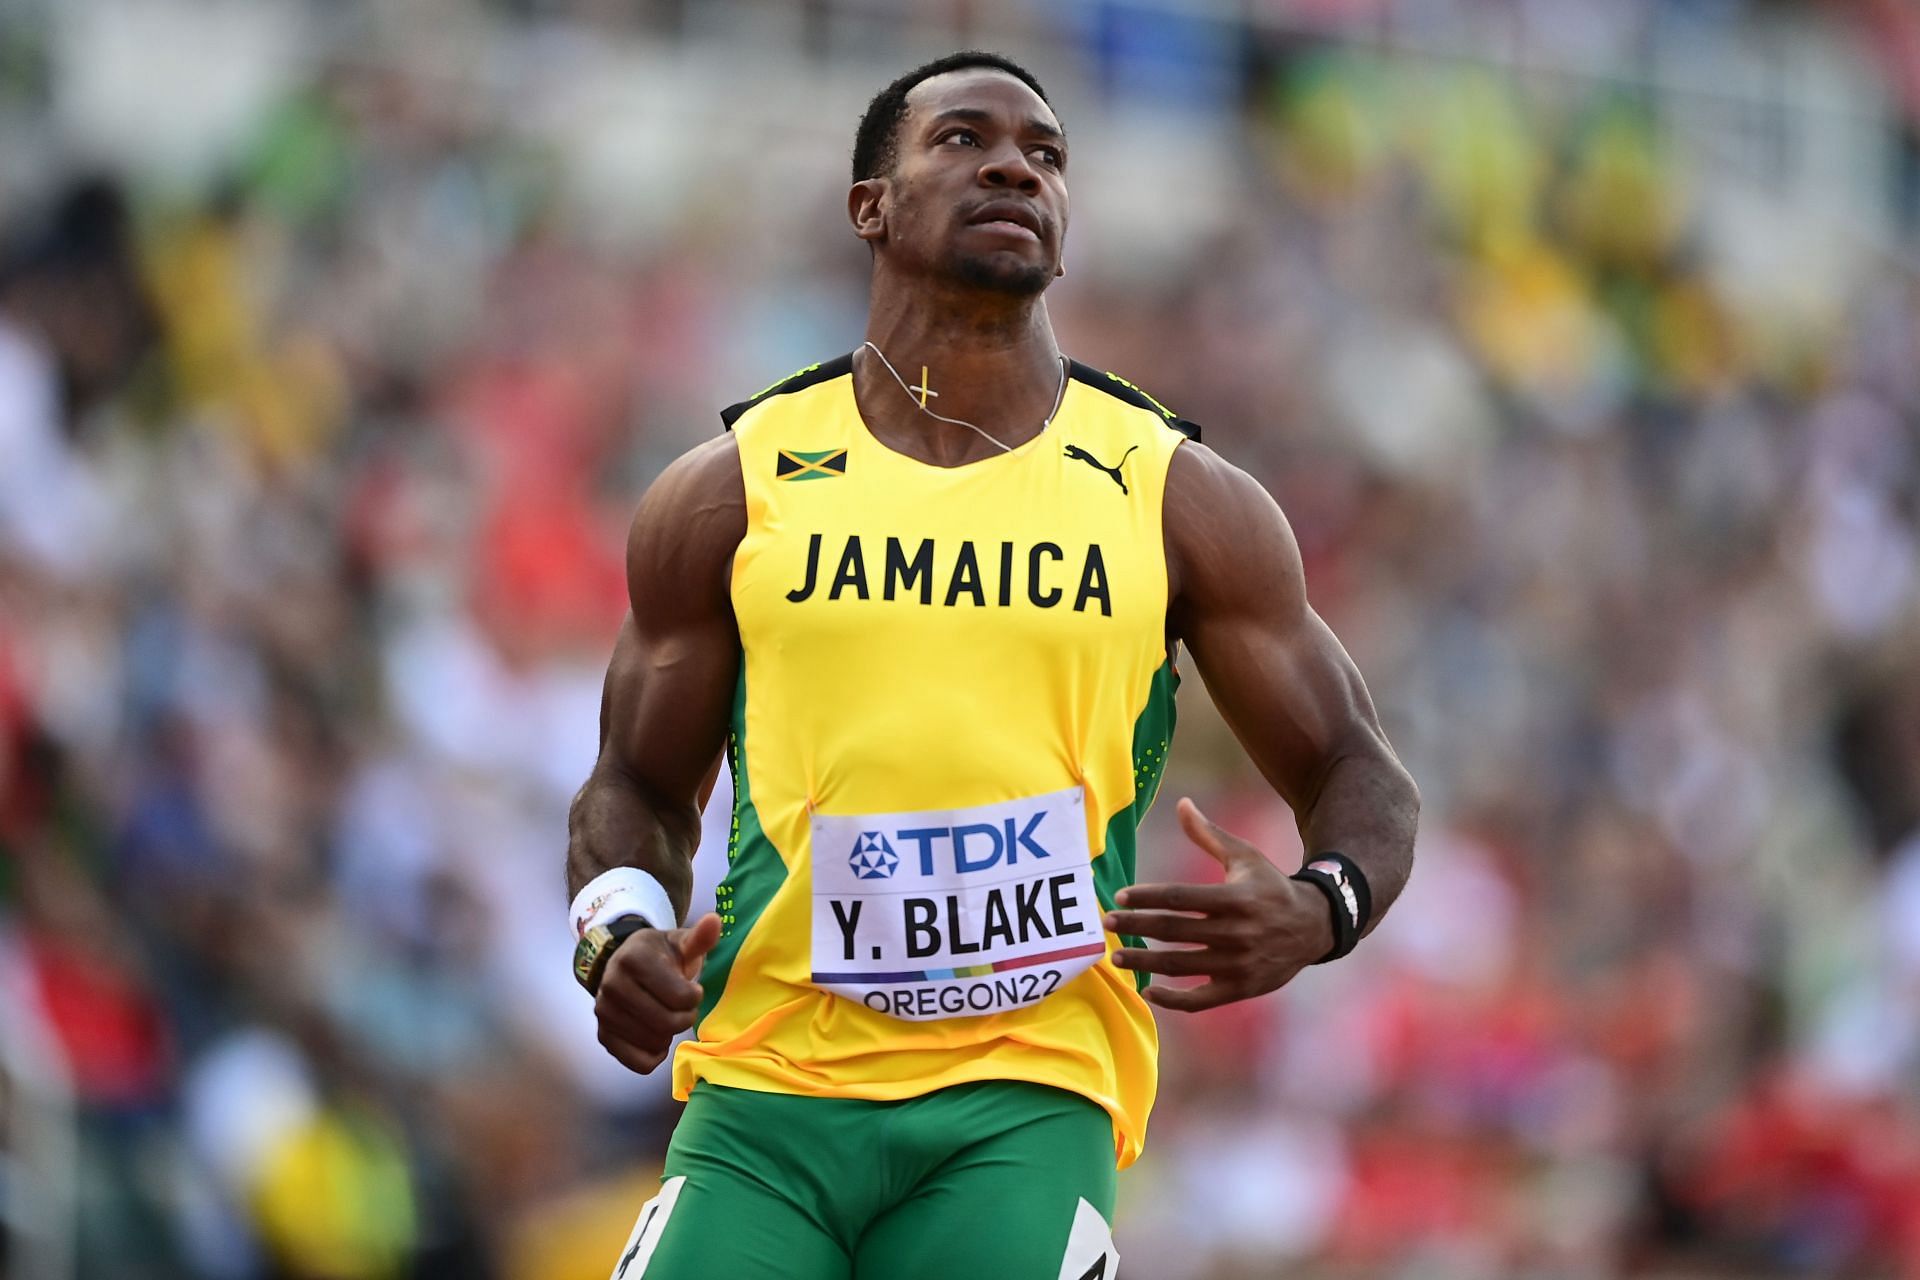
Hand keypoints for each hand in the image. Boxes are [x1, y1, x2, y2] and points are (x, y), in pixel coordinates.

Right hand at [593, 912, 720, 1072]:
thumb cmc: (661, 956)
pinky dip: (654, 1055)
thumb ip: (699, 938)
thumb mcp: (680, 943)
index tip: (692, 988)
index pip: (680, 996)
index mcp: (633, 959)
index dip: (695, 996)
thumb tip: (714, 921)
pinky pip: (638, 1063)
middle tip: (684, 1007)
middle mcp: (612, 985)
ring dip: (670, 1035)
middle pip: (667, 1023)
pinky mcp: (603, 1035)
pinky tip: (657, 1037)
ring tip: (667, 1015)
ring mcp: (604, 1012)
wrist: (626, 966)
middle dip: (685, 1017)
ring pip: (654, 1043)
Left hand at [1103, 798, 1333, 1011]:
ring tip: (1117, 958)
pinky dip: (1174, 1000)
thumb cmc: (1271, 886)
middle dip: (1136, 927)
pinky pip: (1201, 1000)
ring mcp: (1239, 964)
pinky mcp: (1241, 988)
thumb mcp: (1245, 856)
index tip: (1119, 897)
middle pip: (1174, 931)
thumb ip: (1208, 834)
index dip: (1146, 897)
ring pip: (1180, 966)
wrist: (1315, 926)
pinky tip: (1150, 992)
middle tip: (1107, 924)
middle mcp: (1237, 932)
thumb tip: (1181, 803)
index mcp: (1236, 898)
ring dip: (1144, 963)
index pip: (1180, 897)